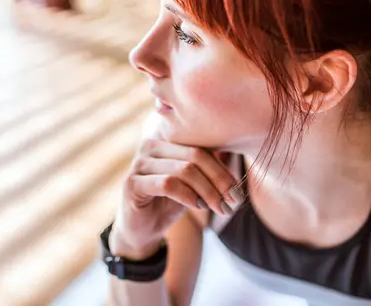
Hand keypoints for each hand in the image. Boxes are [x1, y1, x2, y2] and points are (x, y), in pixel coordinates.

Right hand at [110, 126, 239, 259]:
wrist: (140, 230)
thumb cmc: (167, 203)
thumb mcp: (191, 185)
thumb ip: (206, 169)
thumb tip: (230, 154)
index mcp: (165, 141)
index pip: (201, 147)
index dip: (222, 168)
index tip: (238, 191)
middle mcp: (150, 146)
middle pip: (195, 156)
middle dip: (219, 180)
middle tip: (233, 201)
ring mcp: (139, 164)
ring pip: (184, 169)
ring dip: (207, 191)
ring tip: (219, 207)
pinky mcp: (132, 183)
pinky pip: (168, 184)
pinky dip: (188, 195)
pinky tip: (197, 206)